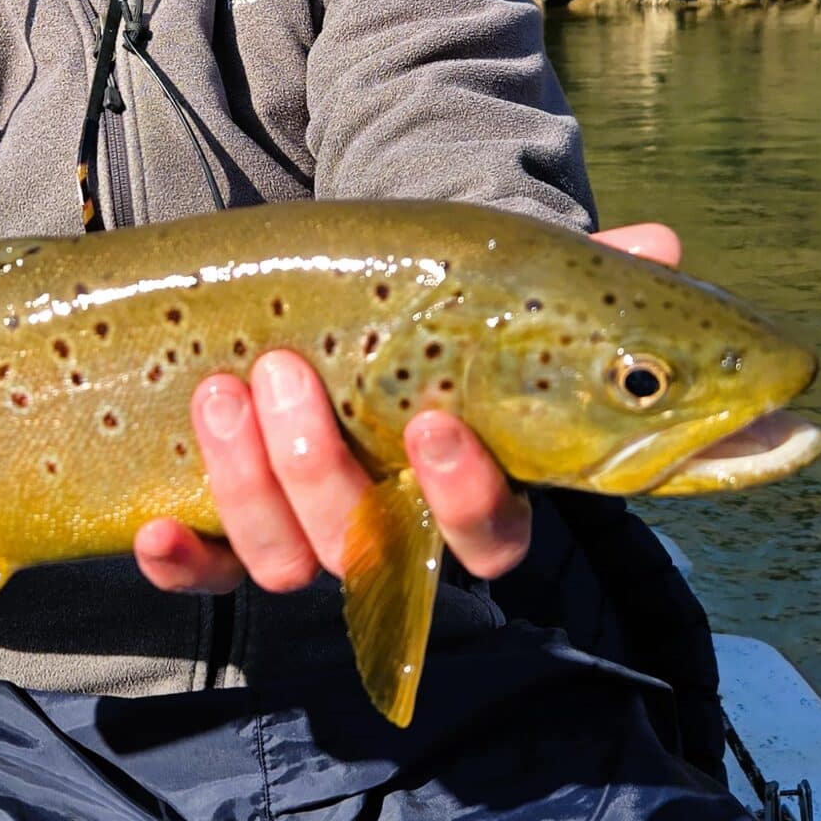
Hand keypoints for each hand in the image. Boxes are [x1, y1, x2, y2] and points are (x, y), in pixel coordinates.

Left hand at [132, 221, 683, 594]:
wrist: (318, 310)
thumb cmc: (425, 311)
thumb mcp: (486, 283)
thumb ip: (576, 273)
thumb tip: (662, 245)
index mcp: (463, 488)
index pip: (486, 533)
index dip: (462, 494)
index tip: (432, 422)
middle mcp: (388, 529)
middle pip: (368, 548)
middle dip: (319, 467)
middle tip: (286, 372)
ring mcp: (305, 535)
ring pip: (285, 558)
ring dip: (248, 481)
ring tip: (221, 390)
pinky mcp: (226, 536)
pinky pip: (206, 575)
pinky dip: (182, 560)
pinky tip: (158, 529)